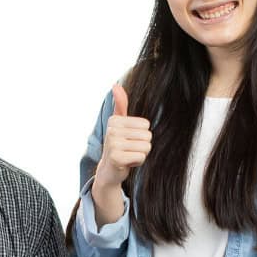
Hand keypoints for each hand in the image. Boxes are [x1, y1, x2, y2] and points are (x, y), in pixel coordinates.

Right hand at [91, 84, 151, 225]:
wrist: (108, 171)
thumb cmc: (118, 146)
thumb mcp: (119, 125)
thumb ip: (120, 105)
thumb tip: (116, 85)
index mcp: (115, 120)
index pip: (146, 125)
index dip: (141, 135)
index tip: (128, 140)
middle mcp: (112, 130)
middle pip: (148, 136)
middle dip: (142, 146)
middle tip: (129, 150)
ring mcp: (113, 144)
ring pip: (146, 147)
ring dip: (140, 154)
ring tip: (128, 156)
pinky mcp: (116, 158)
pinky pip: (141, 157)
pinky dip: (137, 163)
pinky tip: (127, 163)